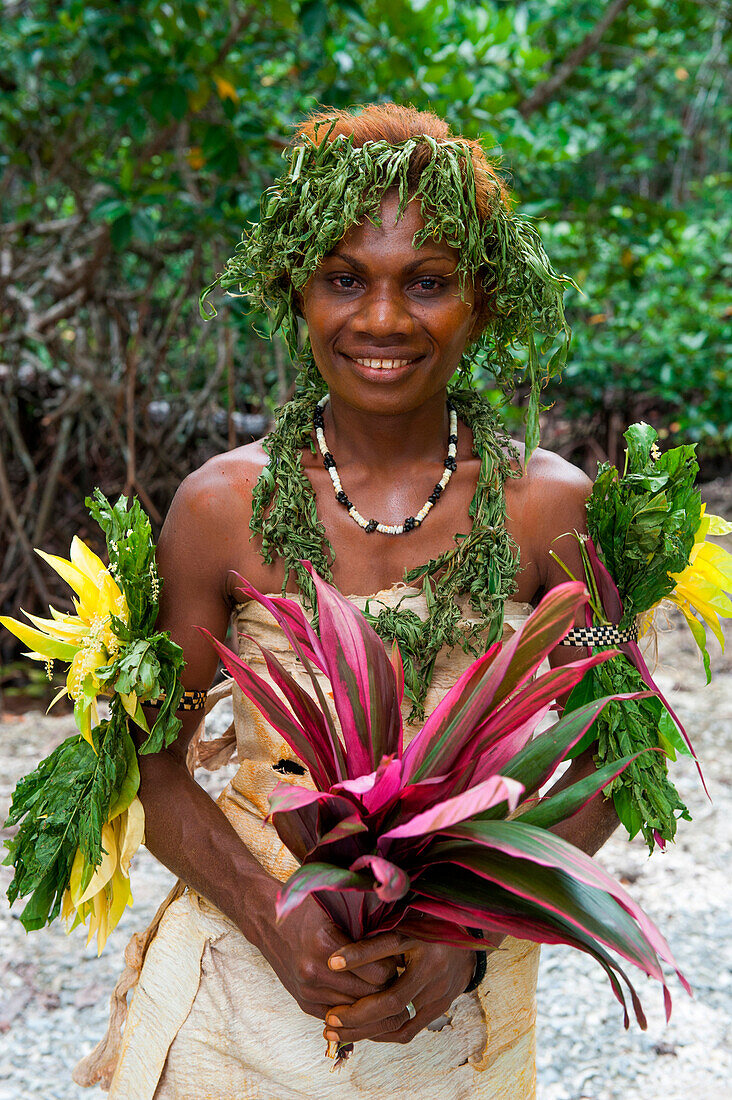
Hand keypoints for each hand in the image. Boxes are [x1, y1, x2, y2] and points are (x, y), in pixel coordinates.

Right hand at [255, 892, 396, 1020]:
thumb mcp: (336, 907)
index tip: (396, 957)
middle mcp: (315, 972)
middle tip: (395, 974)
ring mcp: (308, 991)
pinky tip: (362, 997)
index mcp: (326, 945)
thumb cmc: (306, 909)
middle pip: (369, 995)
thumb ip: (363, 925)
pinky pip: (338, 1017)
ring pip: (355, 1011)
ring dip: (370, 1001)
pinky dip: (353, 1011)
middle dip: (386, 986)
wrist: (267, 921)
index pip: (377, 973)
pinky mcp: (304, 1002)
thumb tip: (399, 939)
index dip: (392, 966)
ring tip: (380, 985)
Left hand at [322, 931, 475, 1044]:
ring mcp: (437, 991)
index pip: (386, 947)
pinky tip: (362, 1033)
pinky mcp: (438, 1007)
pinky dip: (383, 1034)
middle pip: (390, 999)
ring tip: (336, 1032)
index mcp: (419, 938)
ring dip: (364, 1029)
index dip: (358, 956)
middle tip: (329, 1019)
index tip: (330, 962)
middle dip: (356, 1012)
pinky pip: (408, 1030)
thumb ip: (375, 933)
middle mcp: (431, 967)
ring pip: (396, 1020)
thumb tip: (337, 951)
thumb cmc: (426, 928)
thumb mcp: (403, 922)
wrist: (466, 943)